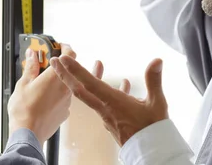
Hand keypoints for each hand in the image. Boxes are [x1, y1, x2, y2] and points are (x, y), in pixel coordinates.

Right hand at [8, 44, 75, 144]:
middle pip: (70, 69)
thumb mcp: (23, 83)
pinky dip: (58, 94)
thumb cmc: (24, 110)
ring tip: (44, 81)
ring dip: (59, 80)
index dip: (66, 48)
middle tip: (50, 62)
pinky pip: (64, 98)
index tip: (60, 46)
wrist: (28, 134)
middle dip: (61, 64)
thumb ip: (31, 66)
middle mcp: (66, 87)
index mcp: (56, 76)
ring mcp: (67, 101)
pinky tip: (46, 97)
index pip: (70, 55)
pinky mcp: (65, 112)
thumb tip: (32, 54)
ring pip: (67, 84)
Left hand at [49, 56, 168, 146]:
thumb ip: (154, 80)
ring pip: (92, 95)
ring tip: (95, 64)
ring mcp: (107, 116)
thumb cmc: (152, 130)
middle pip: (79, 90)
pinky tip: (123, 85)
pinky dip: (110, 91)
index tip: (63, 59)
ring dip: (88, 79)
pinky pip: (106, 102)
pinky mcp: (113, 121)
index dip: (75, 70)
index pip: (89, 83)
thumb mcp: (157, 103)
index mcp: (112, 102)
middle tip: (54, 62)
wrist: (151, 153)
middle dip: (65, 75)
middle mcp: (105, 109)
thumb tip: (157, 61)